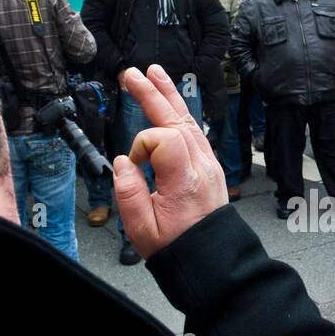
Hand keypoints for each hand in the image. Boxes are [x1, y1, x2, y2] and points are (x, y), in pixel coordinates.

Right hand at [113, 65, 227, 257]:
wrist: (210, 261)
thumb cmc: (177, 248)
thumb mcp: (142, 229)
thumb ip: (129, 193)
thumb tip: (123, 161)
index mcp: (184, 181)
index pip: (164, 139)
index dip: (142, 144)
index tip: (133, 165)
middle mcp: (201, 168)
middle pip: (179, 119)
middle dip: (153, 94)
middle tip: (133, 74)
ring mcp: (209, 166)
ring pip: (190, 121)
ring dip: (170, 97)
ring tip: (154, 74)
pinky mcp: (210, 168)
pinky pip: (196, 133)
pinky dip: (181, 114)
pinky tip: (171, 104)